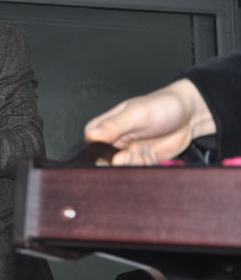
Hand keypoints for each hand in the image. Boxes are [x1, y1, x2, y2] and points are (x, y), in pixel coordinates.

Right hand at [84, 79, 215, 164]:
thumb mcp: (137, 114)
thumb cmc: (161, 106)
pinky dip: (148, 166)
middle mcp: (110, 142)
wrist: (189, 115)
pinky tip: (153, 153)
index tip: (119, 153)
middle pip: (105, 164)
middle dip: (124, 163)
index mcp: (102, 128)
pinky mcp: (140, 161)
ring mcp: (125, 153)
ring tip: (147, 148)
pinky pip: (138, 172)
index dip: (104, 156)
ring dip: (138, 163)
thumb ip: (113, 125)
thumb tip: (91, 135)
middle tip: (136, 152)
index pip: (90, 149)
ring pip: (123, 171)